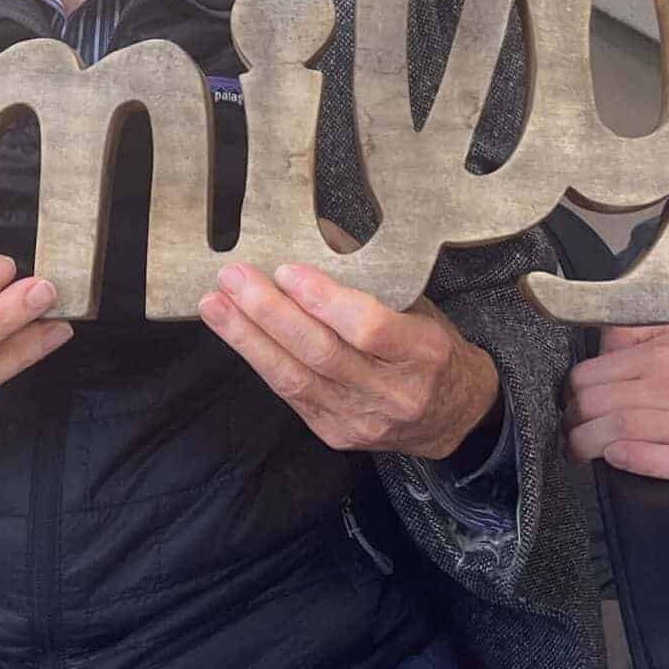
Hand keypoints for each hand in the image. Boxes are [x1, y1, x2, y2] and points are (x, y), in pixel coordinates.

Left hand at [198, 260, 498, 456]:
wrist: (453, 416)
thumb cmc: (431, 348)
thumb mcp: (418, 305)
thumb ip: (370, 276)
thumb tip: (315, 234)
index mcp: (422, 353)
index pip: (369, 328)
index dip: (324, 299)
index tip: (287, 269)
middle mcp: (392, 392)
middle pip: (321, 353)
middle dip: (270, 313)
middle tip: (234, 278)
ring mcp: (360, 419)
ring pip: (295, 378)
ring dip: (248, 338)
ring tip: (215, 304)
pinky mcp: (335, 434)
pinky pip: (290, 393)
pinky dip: (259, 359)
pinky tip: (235, 332)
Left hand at [563, 322, 668, 509]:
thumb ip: (637, 333)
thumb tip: (599, 323)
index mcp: (663, 356)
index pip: (592, 373)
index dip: (570, 394)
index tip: (567, 409)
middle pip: (601, 402)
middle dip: (574, 423)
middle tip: (568, 438)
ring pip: (625, 428)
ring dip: (590, 443)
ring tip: (579, 454)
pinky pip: (664, 459)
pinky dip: (634, 458)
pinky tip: (616, 457)